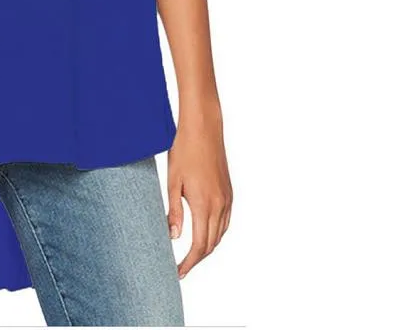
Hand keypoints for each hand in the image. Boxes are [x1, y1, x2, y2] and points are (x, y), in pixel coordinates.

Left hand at [167, 110, 232, 278]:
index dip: (189, 263)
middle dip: (197, 259)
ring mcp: (227, 198)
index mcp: (204, 204)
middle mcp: (220, 205)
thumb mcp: (173, 181)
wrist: (204, 128)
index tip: (178, 272)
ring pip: (220, 234)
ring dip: (207, 247)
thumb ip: (175, 211)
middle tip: (181, 268)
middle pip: (211, 244)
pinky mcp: (229, 191)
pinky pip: (226, 221)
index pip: (199, 246)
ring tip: (191, 255)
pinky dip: (216, 233)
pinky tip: (206, 233)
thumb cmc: (184, 151)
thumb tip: (174, 237)